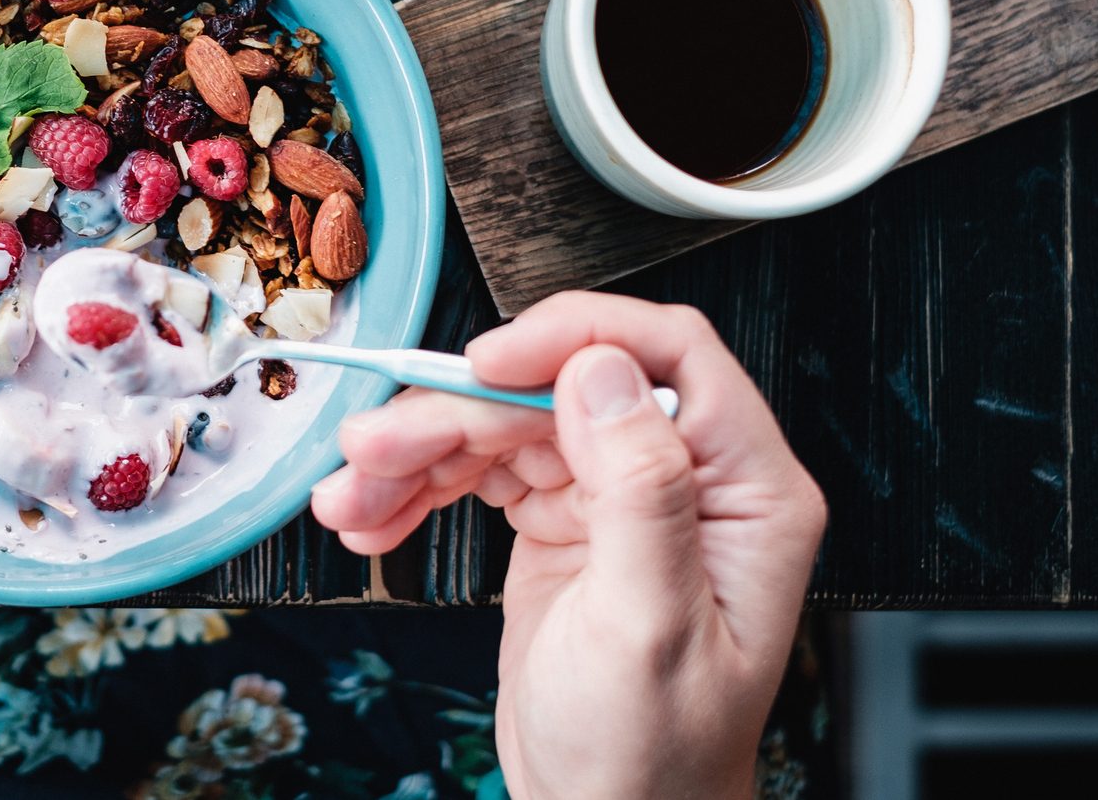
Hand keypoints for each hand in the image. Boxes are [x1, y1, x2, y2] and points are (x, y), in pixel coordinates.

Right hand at [310, 292, 826, 799]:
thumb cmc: (654, 759)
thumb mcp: (647, 627)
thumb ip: (640, 490)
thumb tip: (604, 369)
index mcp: (745, 492)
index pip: (668, 356)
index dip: (571, 339)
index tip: (486, 364)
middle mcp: (686, 479)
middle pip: (557, 391)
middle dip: (455, 415)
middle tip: (375, 449)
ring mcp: (619, 496)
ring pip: (505, 427)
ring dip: (417, 454)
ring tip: (353, 495)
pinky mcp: (563, 519)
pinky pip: (480, 472)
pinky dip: (418, 489)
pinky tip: (373, 516)